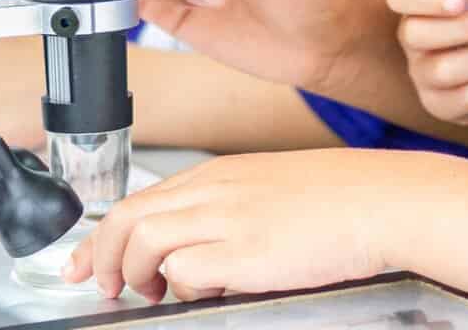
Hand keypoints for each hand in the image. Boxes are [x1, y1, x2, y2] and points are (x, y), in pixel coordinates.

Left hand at [65, 150, 420, 302]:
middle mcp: (214, 191)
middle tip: (100, 285)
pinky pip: (187, 270)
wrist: (384, 199)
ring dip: (135, 273)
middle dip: (99, 257)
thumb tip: (194, 248)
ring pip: (144, 241)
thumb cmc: (340, 198)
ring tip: (151, 293)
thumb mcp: (270, 189)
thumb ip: (227, 209)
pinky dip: (184, 286)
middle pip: (127, 218)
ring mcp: (229, 219)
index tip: (83, 262)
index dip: (100, 236)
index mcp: (219, 175)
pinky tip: (207, 291)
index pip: (138, 200)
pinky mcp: (247, 251)